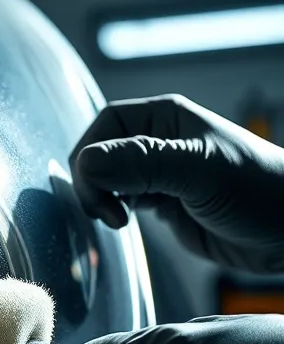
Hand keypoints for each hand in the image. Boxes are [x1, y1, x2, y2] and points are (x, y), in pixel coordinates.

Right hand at [71, 94, 283, 272]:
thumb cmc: (257, 191)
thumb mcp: (198, 171)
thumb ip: (143, 163)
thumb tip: (86, 162)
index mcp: (165, 118)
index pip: (105, 125)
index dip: (91, 155)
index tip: (98, 191)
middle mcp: (158, 142)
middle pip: (99, 153)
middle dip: (92, 183)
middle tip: (107, 213)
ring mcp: (159, 173)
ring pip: (106, 178)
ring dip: (101, 199)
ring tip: (118, 221)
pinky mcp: (162, 203)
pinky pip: (121, 200)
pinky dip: (113, 212)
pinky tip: (124, 225)